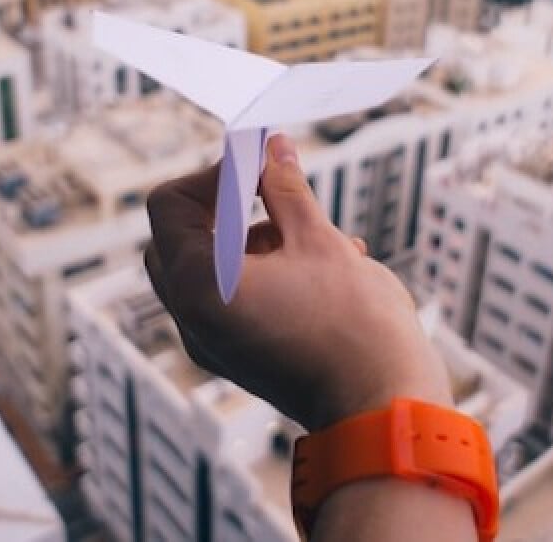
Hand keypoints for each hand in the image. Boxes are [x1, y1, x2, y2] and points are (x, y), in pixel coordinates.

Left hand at [144, 133, 451, 430]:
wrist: (384, 406)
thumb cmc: (354, 325)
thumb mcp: (318, 240)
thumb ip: (285, 188)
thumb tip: (271, 146)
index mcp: (198, 285)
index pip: (169, 205)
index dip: (211, 175)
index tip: (259, 168)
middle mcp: (192, 319)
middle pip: (179, 238)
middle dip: (222, 207)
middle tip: (269, 191)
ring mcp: (214, 344)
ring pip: (208, 270)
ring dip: (250, 240)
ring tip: (314, 232)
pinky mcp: (240, 357)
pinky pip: (232, 300)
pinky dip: (261, 273)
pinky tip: (321, 265)